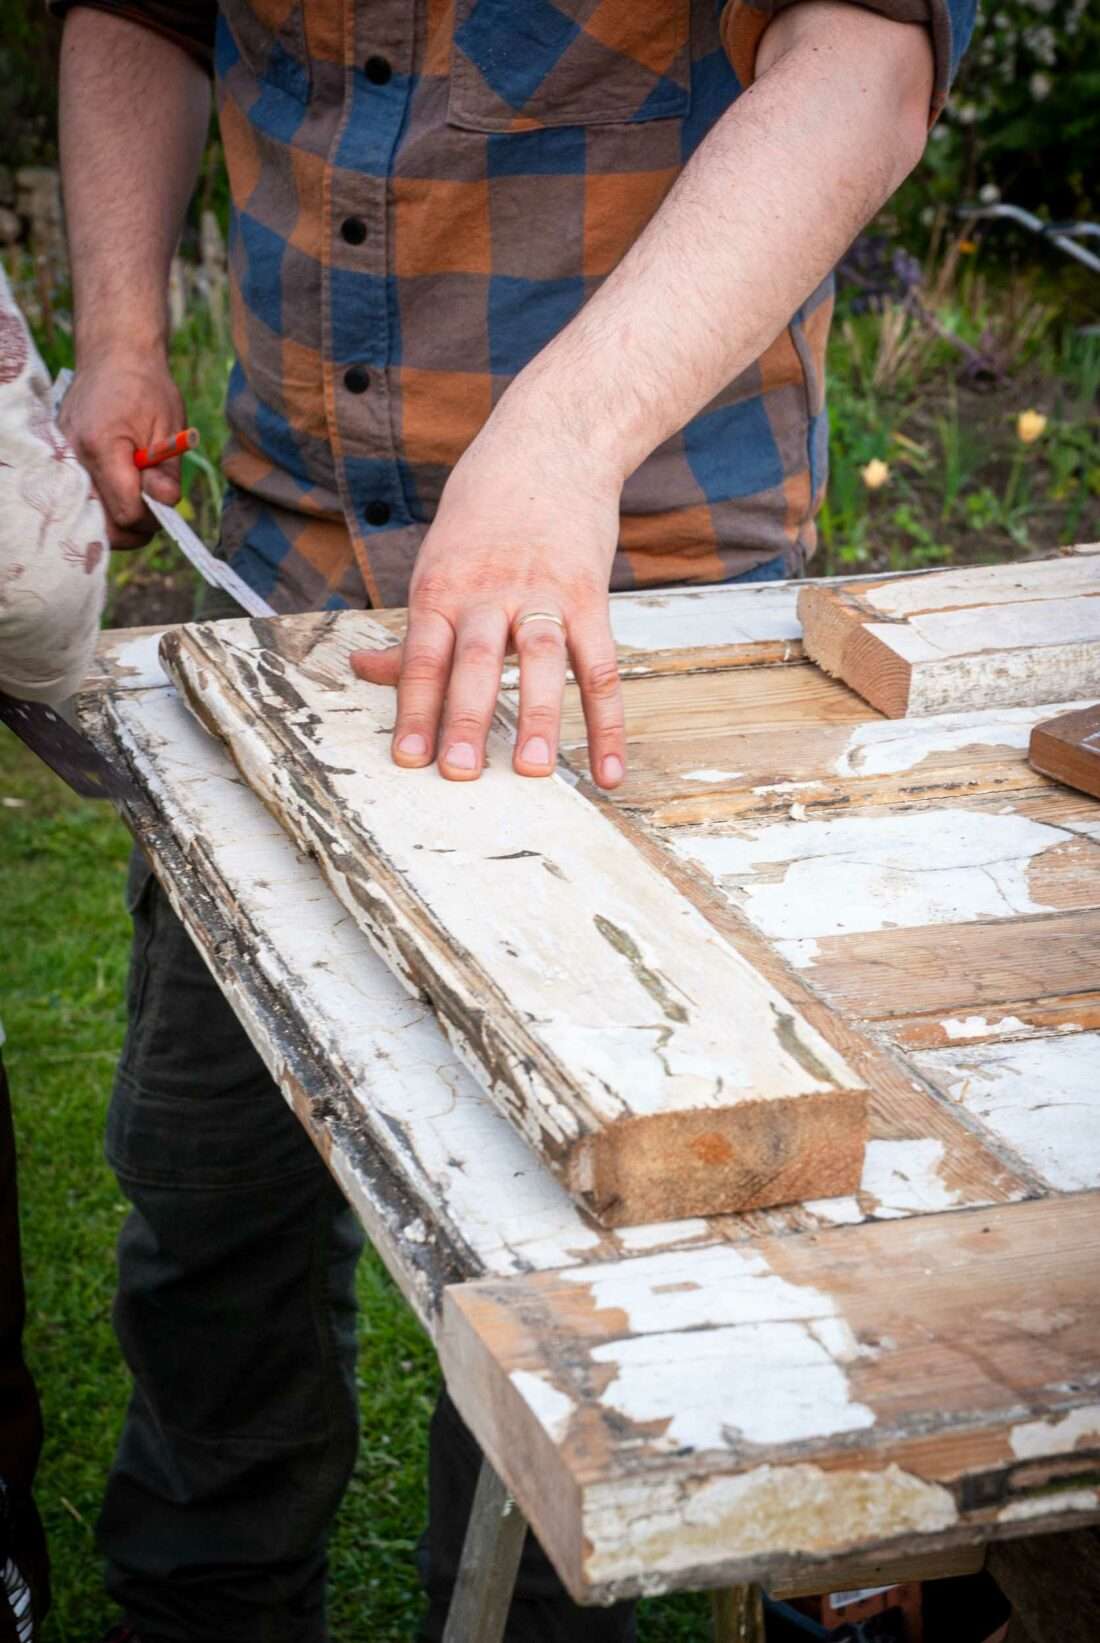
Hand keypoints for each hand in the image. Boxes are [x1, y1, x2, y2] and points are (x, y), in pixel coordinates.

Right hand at [59, 350, 185, 548]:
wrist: (113, 355)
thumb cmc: (146, 387)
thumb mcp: (169, 429)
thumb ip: (166, 474)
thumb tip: (165, 506)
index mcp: (102, 447)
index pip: (126, 513)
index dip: (151, 520)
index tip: (164, 505)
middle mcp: (73, 457)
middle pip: (103, 525)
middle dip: (134, 527)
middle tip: (153, 507)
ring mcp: (62, 459)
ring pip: (90, 516)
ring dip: (117, 517)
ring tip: (137, 492)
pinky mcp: (60, 459)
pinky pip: (81, 498)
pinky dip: (103, 503)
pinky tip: (120, 487)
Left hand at [350, 406, 626, 787]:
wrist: (550, 443)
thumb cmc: (484, 512)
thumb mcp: (436, 560)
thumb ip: (411, 626)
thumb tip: (362, 668)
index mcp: (441, 586)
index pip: (422, 655)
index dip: (413, 707)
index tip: (407, 757)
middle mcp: (489, 591)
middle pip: (475, 660)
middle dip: (467, 718)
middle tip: (460, 771)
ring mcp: (544, 593)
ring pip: (541, 661)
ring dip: (537, 717)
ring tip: (532, 769)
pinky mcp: (590, 596)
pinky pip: (601, 667)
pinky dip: (607, 723)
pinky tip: (606, 771)